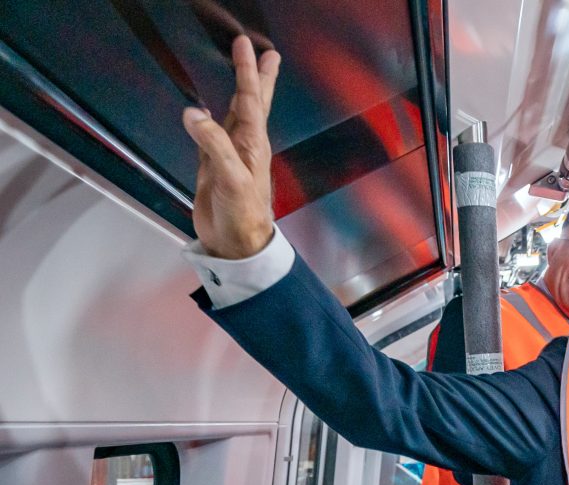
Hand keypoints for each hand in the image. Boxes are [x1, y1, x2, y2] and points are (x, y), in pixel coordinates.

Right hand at [182, 36, 279, 258]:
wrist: (236, 245)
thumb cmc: (242, 215)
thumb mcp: (230, 177)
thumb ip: (213, 144)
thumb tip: (194, 113)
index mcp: (253, 144)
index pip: (249, 99)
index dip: (247, 71)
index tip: (245, 46)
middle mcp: (244, 145)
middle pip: (251, 102)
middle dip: (256, 76)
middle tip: (263, 52)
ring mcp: (229, 154)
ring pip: (234, 115)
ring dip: (240, 93)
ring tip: (245, 73)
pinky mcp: (213, 167)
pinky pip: (212, 135)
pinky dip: (210, 119)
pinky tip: (207, 113)